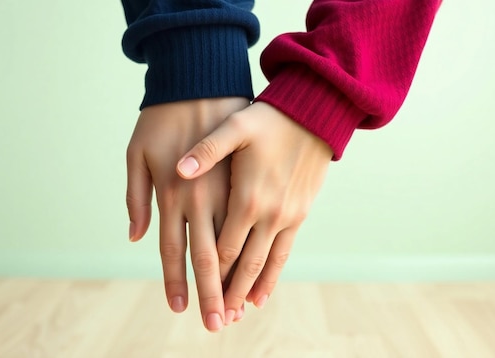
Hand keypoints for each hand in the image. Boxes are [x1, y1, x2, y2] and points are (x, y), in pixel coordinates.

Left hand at [176, 102, 332, 324]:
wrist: (316, 114)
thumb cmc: (270, 119)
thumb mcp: (235, 127)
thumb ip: (206, 151)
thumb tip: (179, 170)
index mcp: (246, 197)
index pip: (221, 247)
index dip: (207, 275)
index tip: (194, 297)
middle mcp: (268, 214)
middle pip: (243, 264)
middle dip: (228, 294)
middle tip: (216, 322)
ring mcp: (287, 216)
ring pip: (266, 265)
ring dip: (250, 291)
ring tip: (238, 315)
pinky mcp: (300, 214)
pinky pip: (285, 253)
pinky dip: (273, 276)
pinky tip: (263, 294)